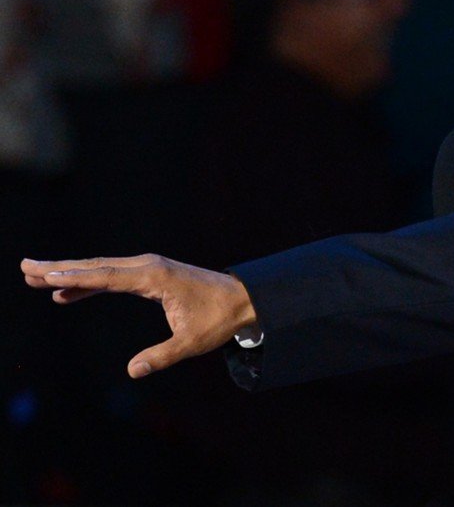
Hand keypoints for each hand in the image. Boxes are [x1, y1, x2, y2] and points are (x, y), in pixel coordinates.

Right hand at [21, 255, 256, 378]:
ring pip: (102, 268)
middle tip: (25, 267)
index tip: (45, 275)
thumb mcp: (192, 343)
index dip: (74, 277)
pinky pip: (113, 276)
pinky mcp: (151, 273)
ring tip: (35, 277)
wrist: (244, 298)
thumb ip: (162, 356)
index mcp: (154, 278)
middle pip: (96, 266)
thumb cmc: (219, 319)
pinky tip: (68, 294)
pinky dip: (90, 282)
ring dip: (69, 273)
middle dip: (59, 268)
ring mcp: (149, 267)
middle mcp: (148, 266)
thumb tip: (133, 371)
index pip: (106, 276)